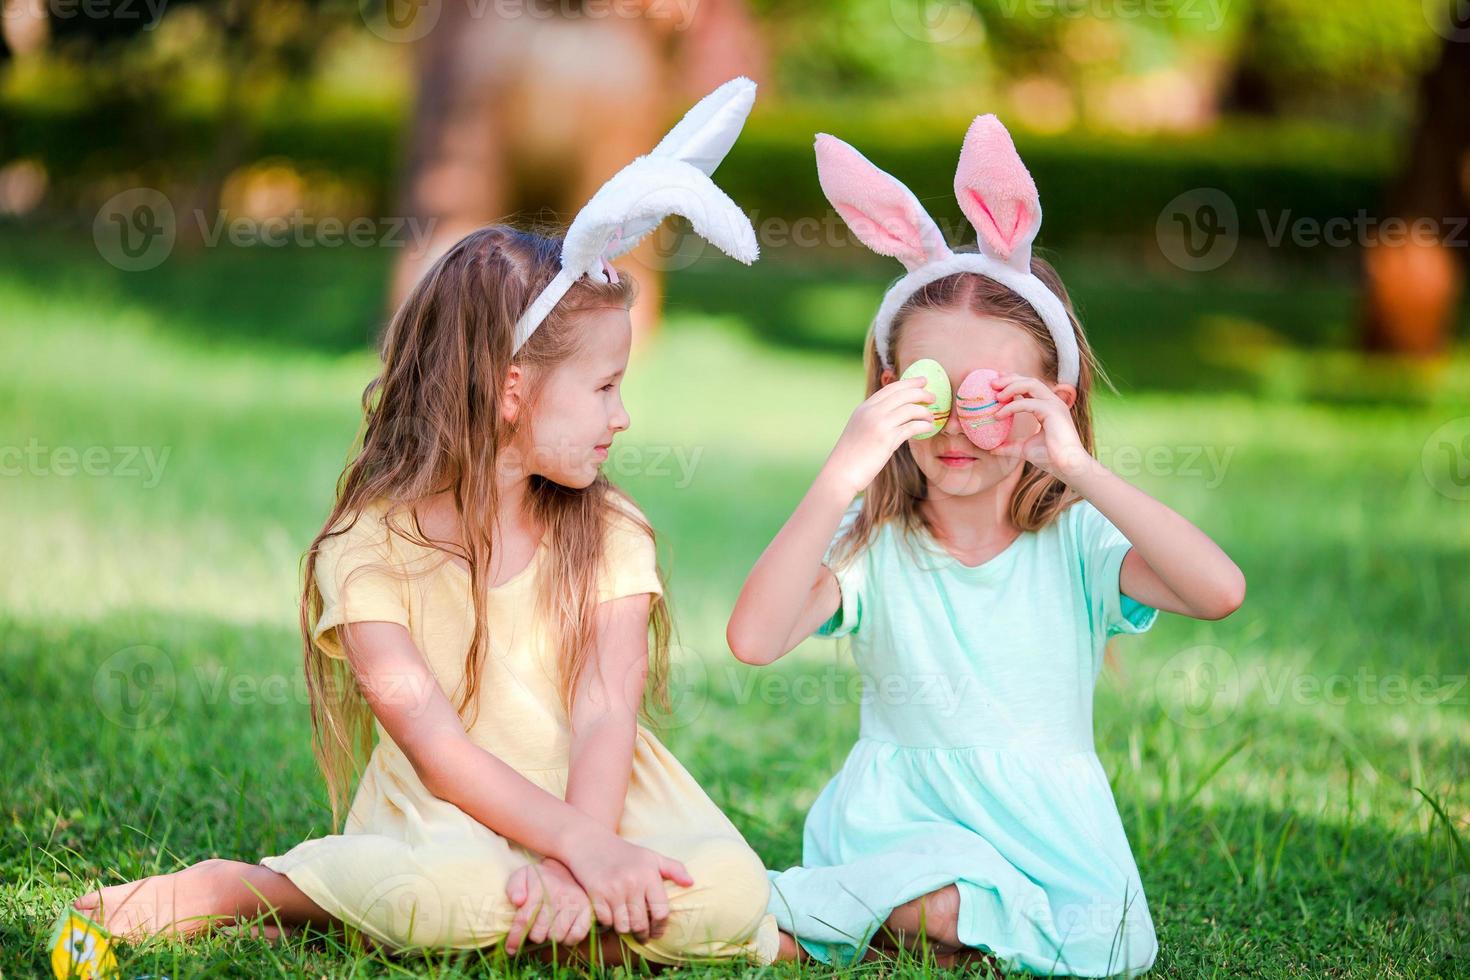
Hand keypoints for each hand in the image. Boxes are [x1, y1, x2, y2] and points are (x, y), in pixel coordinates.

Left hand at [505, 858, 592, 953]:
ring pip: (557, 936)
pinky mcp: (588, 910)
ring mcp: (575, 902)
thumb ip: (514, 888)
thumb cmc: (540, 878)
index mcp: (540, 884)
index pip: (524, 919)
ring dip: (550, 936)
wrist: (567, 869)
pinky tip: (563, 930)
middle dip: (534, 935)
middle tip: (536, 928)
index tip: (510, 949)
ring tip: (549, 927)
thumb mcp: (522, 876)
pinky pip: (576, 935)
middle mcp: (559, 893)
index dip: (515, 937)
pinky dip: (568, 938)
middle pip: (539, 932)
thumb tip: (517, 901)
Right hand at [560, 833, 692, 940]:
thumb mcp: (651, 856)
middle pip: (641, 924)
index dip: (660, 926)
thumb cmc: (625, 852)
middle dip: (643, 934)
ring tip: (627, 926)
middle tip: (642, 936)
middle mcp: (632, 882)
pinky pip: (606, 921)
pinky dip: (609, 923)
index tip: (657, 931)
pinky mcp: (596, 894)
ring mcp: (613, 889)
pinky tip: (611, 917)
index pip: (661, 912)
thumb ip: (673, 869)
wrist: (590, 842)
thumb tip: (691, 883)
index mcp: (649, 874)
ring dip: (625, 929)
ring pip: (623, 926)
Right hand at [822, 377, 935, 495]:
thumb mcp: (859, 429)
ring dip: (924, 411)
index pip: (890, 388)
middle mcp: (871, 412)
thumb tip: (894, 415)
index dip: (908, 383)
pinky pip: (912, 427)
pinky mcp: (887, 439)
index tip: (921, 381)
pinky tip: (928, 428)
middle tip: (932, 396)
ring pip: (910, 409)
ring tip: (931, 417)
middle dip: (921, 393)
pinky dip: (923, 425)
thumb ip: (873, 419)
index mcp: (864, 408)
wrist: (840, 473)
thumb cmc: (850, 456)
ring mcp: (879, 424)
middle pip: (902, 394)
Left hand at [991, 373, 1095, 480]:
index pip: (1030, 387)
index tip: (996, 383)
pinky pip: (1028, 402)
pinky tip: (999, 415)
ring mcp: (1054, 405)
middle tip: (992, 383)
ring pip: (1031, 384)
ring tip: (996, 396)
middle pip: (1029, 381)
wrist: (1067, 467)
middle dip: (1009, 379)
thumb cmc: (1051, 458)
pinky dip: (1011, 406)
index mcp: (1048, 407)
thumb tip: (993, 448)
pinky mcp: (1053, 411)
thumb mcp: (1024, 449)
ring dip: (1011, 386)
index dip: (1013, 381)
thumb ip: (1009, 446)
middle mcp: (1052, 402)